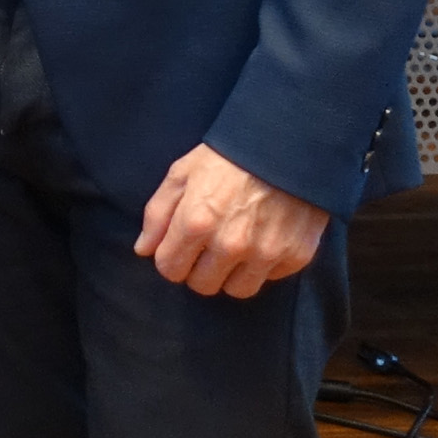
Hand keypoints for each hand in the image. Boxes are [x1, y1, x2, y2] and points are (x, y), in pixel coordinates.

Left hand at [136, 143, 329, 296]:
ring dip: (229, 275)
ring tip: (232, 250)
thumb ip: (158, 214)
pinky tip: (259, 241)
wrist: (285, 147)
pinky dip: (261, 267)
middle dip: (198, 269)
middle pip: (202, 285)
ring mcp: (265, 253)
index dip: (170, 259)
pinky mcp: (294, 257)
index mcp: (196, 222)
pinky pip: (268, 279)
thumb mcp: (181, 174)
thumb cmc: (227, 157)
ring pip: (236, 290)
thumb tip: (143, 250)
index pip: (170, 269)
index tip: (178, 248)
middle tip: (205, 248)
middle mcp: (230, 244)